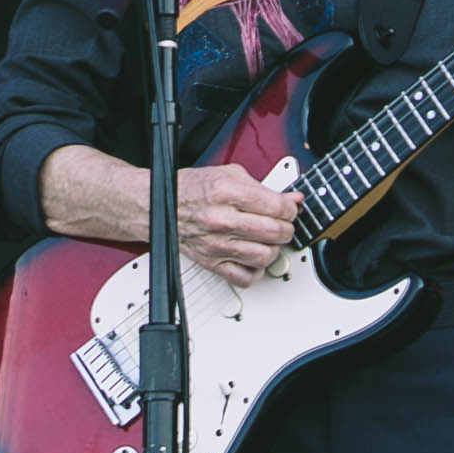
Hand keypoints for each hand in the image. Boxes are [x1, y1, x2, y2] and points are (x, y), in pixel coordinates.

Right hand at [176, 164, 300, 287]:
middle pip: (274, 232)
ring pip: (263, 256)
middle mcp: (221, 220)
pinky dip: (256, 271)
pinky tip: (254, 258)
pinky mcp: (212, 263)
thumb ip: (264, 187)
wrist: (160, 205)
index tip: (289, 208)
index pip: (276, 207)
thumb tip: (292, 199)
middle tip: (283, 223)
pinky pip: (245, 277)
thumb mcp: (230, 175)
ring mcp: (216, 244)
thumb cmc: (193, 189)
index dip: (290, 208)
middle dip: (286, 228)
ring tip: (270, 240)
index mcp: (226, 192)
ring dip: (274, 249)